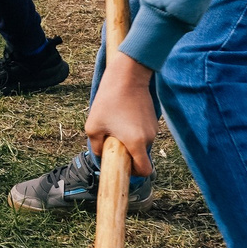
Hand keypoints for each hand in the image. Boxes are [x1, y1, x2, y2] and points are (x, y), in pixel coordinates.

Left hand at [84, 50, 155, 176]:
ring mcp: (153, 128)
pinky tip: (122, 116)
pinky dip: (133, 131)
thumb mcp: (93, 126)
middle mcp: (149, 138)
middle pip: (141, 157)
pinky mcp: (152, 118)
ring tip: (116, 125)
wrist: (128, 74)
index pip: (145, 171)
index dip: (135, 173)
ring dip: (129, 141)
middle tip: (112, 142)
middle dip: (127, 154)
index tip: (123, 166)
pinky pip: (142, 133)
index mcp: (136, 143)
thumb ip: (96, 147)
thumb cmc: (109, 99)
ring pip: (141, 144)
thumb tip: (101, 155)